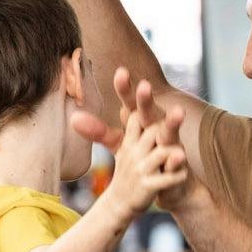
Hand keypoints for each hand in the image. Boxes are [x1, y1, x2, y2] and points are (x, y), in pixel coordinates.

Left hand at [110, 68, 203, 214]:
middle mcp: (157, 127)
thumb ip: (99, 131)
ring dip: (173, 122)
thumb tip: (73, 119)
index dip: (126, 89)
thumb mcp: (119, 143)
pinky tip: (178, 155)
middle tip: (144, 86)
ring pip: (170, 132)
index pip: (131, 102)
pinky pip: (178, 160)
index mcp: (140, 120)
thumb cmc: (143, 153)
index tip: (120, 72)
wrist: (167, 179)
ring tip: (178, 112)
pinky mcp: (179, 163)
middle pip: (150, 112)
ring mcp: (170, 143)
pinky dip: (177, 158)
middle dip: (147, 100)